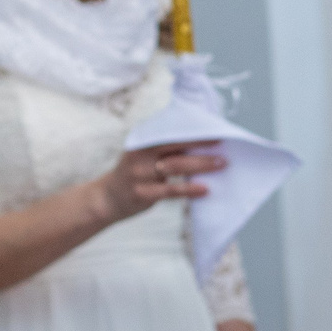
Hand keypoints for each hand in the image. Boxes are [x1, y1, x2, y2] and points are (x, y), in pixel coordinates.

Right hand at [93, 141, 224, 223]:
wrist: (107, 199)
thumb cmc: (134, 175)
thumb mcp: (143, 155)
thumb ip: (164, 148)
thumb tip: (199, 142)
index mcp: (143, 141)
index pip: (172, 133)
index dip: (194, 132)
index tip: (216, 131)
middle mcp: (141, 155)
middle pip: (176, 146)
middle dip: (202, 146)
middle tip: (224, 149)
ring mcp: (141, 174)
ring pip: (176, 166)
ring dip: (201, 165)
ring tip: (221, 164)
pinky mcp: (143, 193)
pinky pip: (171, 190)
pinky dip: (189, 189)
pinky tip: (205, 189)